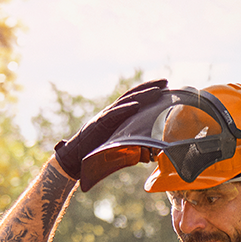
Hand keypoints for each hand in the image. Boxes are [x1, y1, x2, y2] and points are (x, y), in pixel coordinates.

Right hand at [51, 79, 184, 188]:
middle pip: (132, 96)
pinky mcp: (98, 126)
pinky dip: (124, 110)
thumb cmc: (97, 155)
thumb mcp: (120, 150)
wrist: (75, 161)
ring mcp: (104, 118)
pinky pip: (112, 116)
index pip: (135, 100)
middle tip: (166, 81)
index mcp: (117, 117)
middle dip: (149, 87)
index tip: (165, 86)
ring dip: (142, 96)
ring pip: (125, 102)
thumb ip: (134, 148)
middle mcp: (111, 113)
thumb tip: (150, 153)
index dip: (149, 91)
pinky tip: (136, 106)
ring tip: (157, 91)